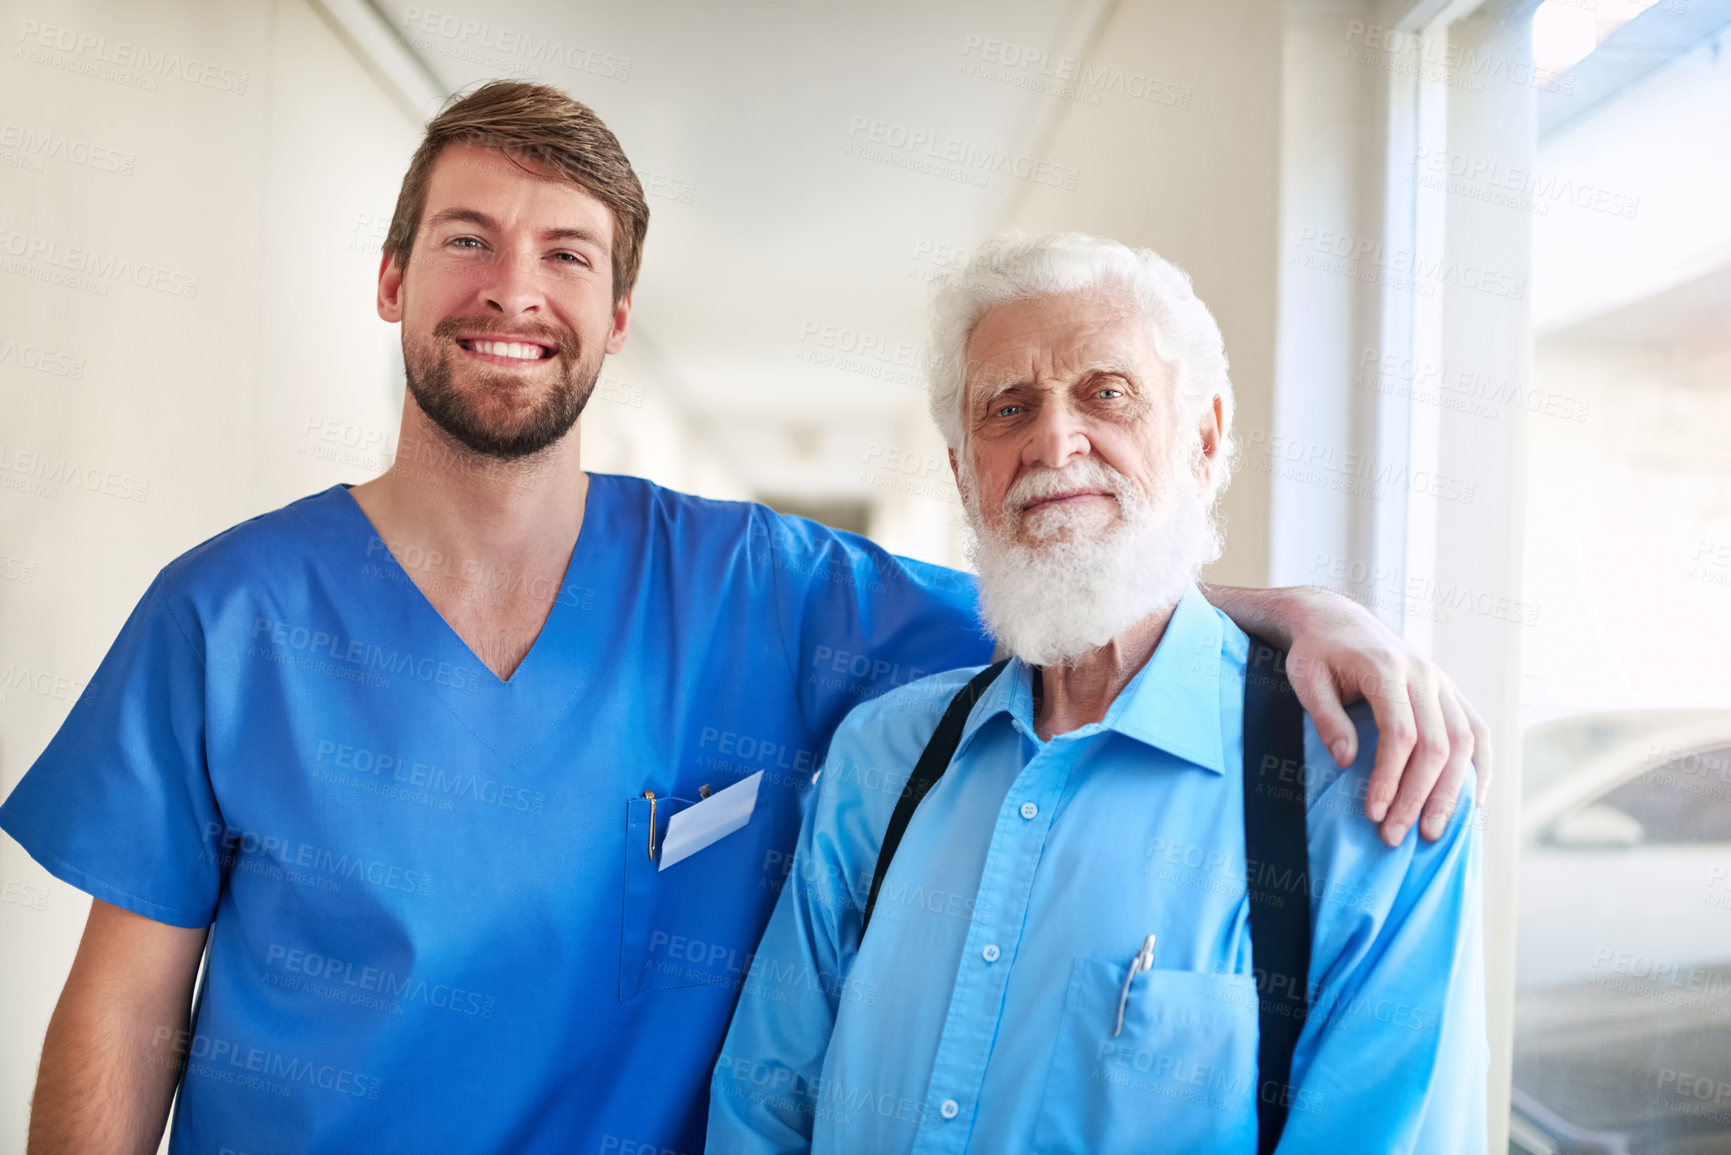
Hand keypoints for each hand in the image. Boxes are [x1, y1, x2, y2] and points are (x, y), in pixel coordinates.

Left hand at [1281, 592, 1490, 846]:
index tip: (1374, 814)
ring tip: (1432, 832)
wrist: (1337, 619)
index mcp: (1386, 669)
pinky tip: (1472, 803)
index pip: (1400, 734)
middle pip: (1436, 745)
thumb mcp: (1306, 679)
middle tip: (1396, 837)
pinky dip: (1480, 769)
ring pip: (1464, 742)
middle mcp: (1423, 674)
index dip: (1391, 778)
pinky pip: (1477, 731)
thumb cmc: (1315, 652)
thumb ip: (1326, 718)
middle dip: (1418, 796)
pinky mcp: (1449, 691)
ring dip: (1452, 792)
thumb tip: (1348, 762)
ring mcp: (1442, 682)